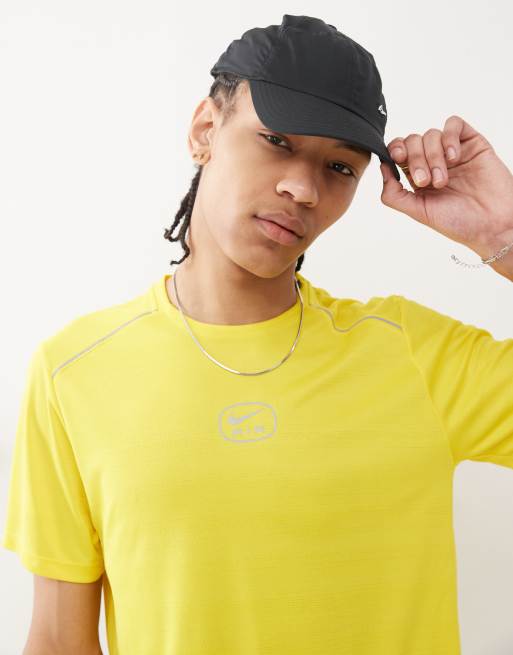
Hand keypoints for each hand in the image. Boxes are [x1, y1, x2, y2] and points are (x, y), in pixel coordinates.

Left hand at [380, 115, 512, 258]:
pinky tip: (454, 158)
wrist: (492, 225)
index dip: (394, 150)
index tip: (397, 159)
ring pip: (431, 134)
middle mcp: (433, 162)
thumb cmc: (458, 222)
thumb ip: (394, 193)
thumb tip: (381, 167)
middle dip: (415, 160)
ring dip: (433, 156)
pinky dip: (449, 138)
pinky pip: (454, 124)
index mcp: (417, 176)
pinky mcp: (472, 143)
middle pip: (412, 141)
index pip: (398, 151)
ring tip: (443, 180)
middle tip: (426, 181)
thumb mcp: (418, 211)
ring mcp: (452, 151)